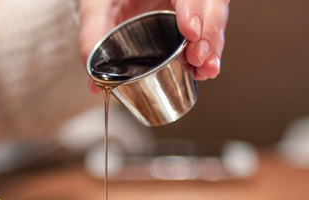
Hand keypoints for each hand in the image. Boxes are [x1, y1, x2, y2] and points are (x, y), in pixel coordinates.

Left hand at [79, 0, 228, 90]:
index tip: (190, 32)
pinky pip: (208, 30)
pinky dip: (209, 50)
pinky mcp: (191, 17)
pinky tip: (204, 69)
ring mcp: (189, 1)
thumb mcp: (95, 7)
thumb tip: (95, 82)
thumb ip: (93, 35)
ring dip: (213, 45)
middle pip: (211, 1)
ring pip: (215, 15)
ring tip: (204, 70)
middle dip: (209, 31)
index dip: (193, 8)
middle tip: (198, 58)